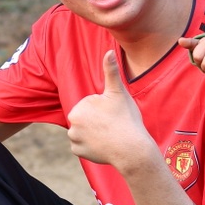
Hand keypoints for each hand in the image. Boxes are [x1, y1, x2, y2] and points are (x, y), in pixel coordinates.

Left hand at [67, 51, 153, 170]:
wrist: (132, 149)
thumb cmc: (126, 119)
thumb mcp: (118, 92)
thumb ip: (111, 71)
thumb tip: (108, 51)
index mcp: (78, 109)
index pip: (89, 105)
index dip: (103, 109)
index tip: (113, 114)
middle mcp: (72, 125)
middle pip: (85, 119)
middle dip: (96, 120)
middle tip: (112, 124)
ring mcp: (75, 141)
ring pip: (83, 132)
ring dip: (93, 133)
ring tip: (109, 135)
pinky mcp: (79, 153)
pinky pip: (83, 146)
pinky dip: (91, 146)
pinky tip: (104, 144)